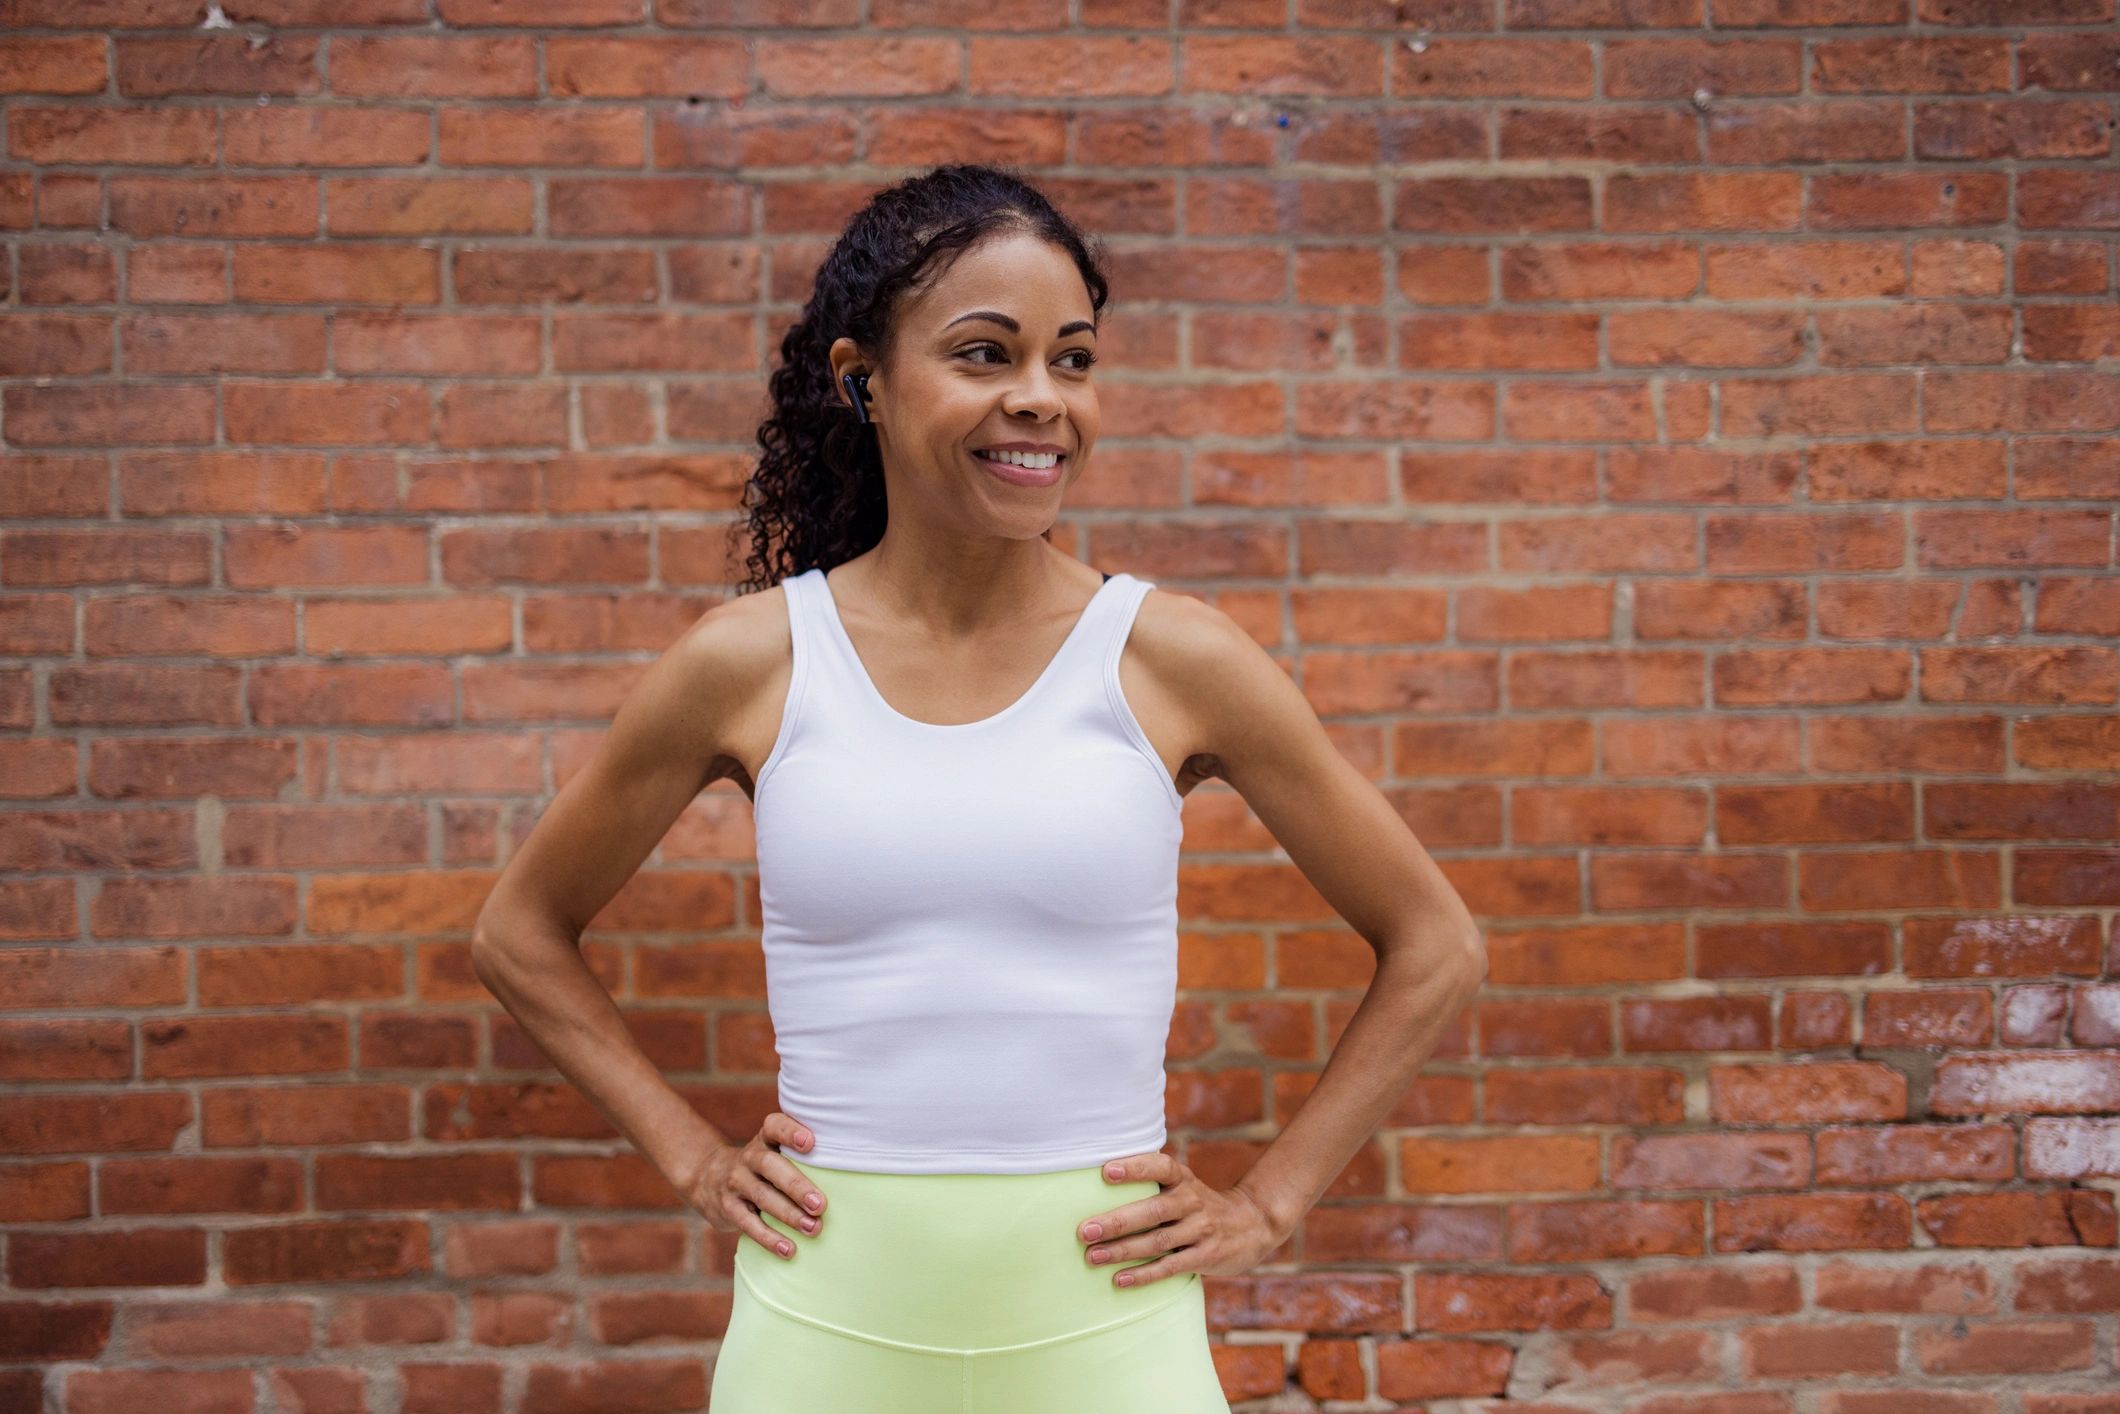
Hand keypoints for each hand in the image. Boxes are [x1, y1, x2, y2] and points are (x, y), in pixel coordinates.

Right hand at [677, 1112, 829, 1261]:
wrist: (708, 1178)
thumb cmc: (763, 1167)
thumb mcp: (774, 1150)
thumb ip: (802, 1156)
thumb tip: (849, 1174)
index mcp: (765, 1139)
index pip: (774, 1126)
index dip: (790, 1132)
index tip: (811, 1142)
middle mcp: (749, 1157)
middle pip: (770, 1165)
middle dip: (796, 1185)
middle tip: (820, 1204)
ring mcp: (736, 1182)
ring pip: (762, 1196)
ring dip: (789, 1214)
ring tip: (813, 1228)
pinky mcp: (728, 1208)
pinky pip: (748, 1223)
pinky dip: (769, 1238)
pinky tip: (789, 1249)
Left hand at [1075, 1151, 1285, 1289]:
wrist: (1252, 1224)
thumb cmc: (1198, 1204)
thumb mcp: (1184, 1185)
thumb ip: (1152, 1184)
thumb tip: (1092, 1186)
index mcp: (1183, 1179)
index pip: (1160, 1167)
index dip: (1134, 1168)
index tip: (1105, 1171)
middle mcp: (1192, 1202)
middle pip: (1152, 1211)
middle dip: (1117, 1221)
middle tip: (1085, 1231)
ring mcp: (1200, 1230)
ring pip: (1157, 1241)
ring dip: (1123, 1251)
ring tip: (1093, 1256)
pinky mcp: (1205, 1257)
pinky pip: (1170, 1267)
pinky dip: (1144, 1274)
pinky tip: (1119, 1279)